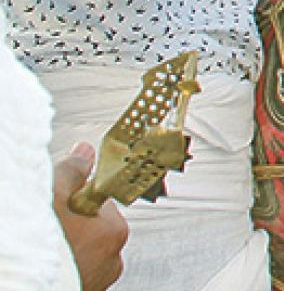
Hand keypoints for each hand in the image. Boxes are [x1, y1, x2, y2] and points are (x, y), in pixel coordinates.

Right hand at [53, 143, 127, 290]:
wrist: (23, 283)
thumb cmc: (43, 244)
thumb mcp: (54, 194)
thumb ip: (72, 172)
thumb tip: (84, 153)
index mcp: (114, 231)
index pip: (100, 203)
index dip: (75, 198)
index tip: (59, 201)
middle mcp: (112, 260)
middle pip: (92, 227)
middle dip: (72, 222)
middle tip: (48, 223)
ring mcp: (97, 279)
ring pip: (83, 250)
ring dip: (67, 244)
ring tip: (45, 243)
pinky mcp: (84, 289)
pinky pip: (75, 268)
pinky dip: (65, 262)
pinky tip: (47, 258)